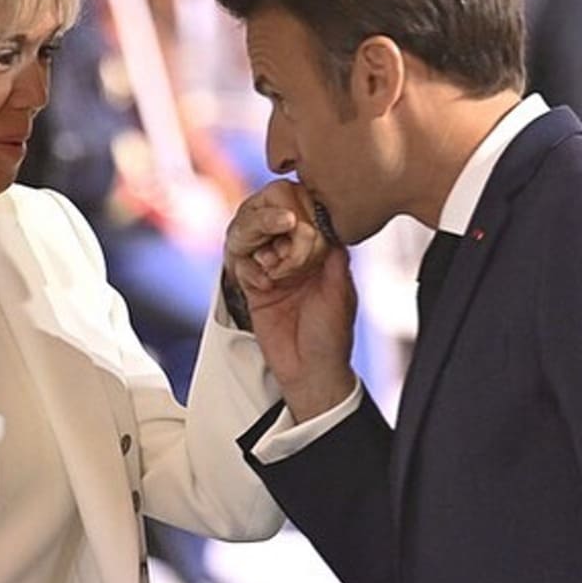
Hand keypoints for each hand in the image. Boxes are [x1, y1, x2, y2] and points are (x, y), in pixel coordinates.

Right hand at [224, 180, 356, 420]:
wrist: (309, 373)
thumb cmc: (332, 339)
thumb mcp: (340, 293)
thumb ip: (333, 259)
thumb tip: (331, 226)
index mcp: (321, 255)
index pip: (304, 216)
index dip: (296, 209)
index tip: (294, 214)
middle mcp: (295, 258)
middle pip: (273, 220)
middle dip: (271, 221)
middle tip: (279, 232)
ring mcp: (273, 271)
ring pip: (253, 237)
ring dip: (257, 241)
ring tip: (270, 261)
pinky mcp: (254, 288)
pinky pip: (241, 264)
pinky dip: (248, 268)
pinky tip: (262, 283)